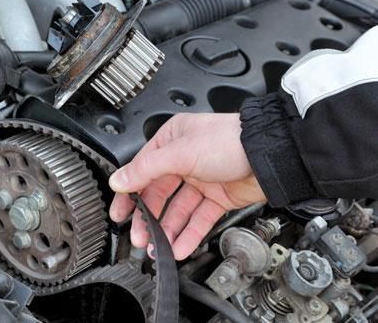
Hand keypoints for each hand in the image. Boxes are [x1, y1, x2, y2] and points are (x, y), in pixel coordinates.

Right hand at [108, 113, 266, 259]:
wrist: (270, 155)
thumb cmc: (230, 140)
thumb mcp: (181, 152)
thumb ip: (146, 169)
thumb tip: (119, 180)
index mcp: (171, 141)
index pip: (142, 170)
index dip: (129, 193)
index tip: (119, 213)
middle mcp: (184, 159)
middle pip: (159, 194)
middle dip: (148, 218)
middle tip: (140, 237)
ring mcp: (201, 180)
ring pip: (178, 210)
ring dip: (167, 231)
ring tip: (159, 248)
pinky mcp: (218, 197)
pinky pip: (198, 219)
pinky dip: (189, 234)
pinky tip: (180, 247)